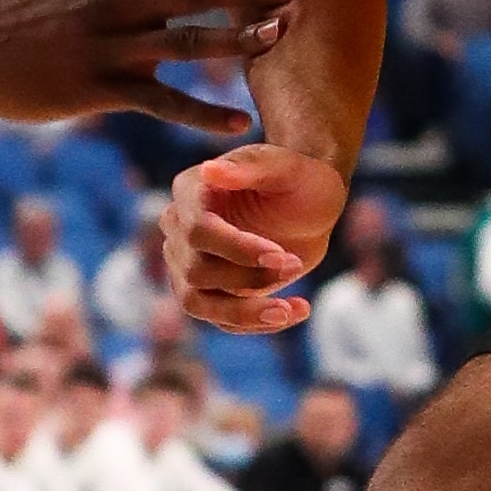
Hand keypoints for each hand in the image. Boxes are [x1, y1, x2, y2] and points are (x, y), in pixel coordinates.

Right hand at [165, 141, 347, 332]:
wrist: (310, 204)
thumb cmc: (298, 178)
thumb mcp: (286, 167)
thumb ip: (251, 168)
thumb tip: (209, 171)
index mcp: (191, 191)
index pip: (198, 231)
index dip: (236, 249)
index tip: (281, 256)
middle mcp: (180, 229)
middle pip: (196, 271)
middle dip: (248, 278)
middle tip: (294, 265)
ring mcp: (189, 263)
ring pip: (197, 303)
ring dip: (244, 313)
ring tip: (289, 311)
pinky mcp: (210, 292)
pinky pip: (222, 320)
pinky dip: (257, 322)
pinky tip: (296, 310)